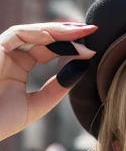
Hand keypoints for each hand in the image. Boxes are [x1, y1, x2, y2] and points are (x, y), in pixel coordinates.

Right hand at [0, 22, 97, 140]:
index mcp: (18, 68)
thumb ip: (58, 87)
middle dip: (68, 32)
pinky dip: (40, 33)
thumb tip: (82, 67)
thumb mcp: (38, 104)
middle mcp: (9, 55)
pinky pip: (17, 34)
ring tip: (82, 32)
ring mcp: (1, 50)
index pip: (48, 50)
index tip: (92, 49)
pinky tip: (62, 36)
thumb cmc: (1, 121)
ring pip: (33, 31)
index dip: (70, 47)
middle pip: (43, 37)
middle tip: (91, 30)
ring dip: (58, 30)